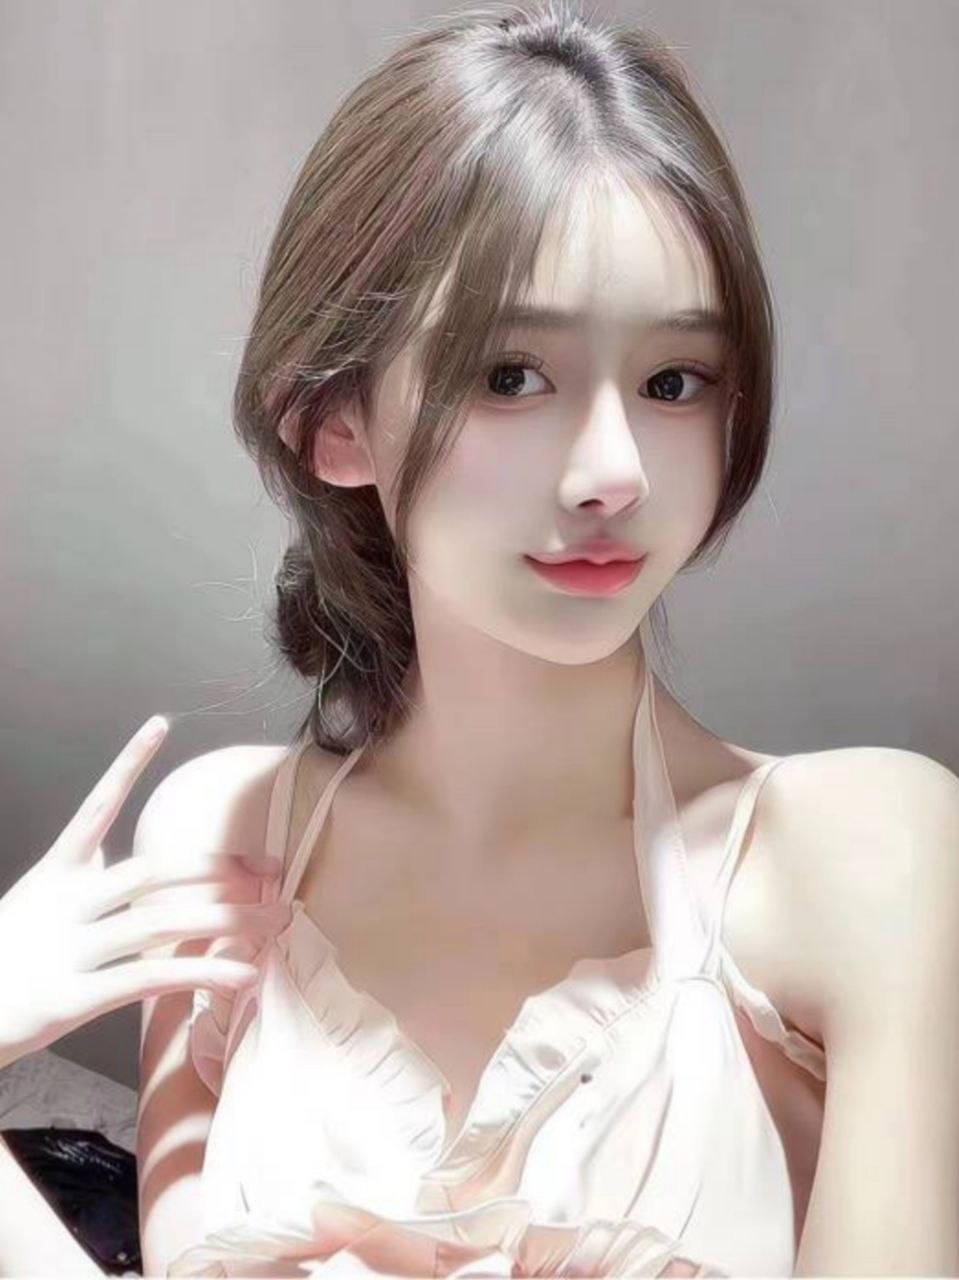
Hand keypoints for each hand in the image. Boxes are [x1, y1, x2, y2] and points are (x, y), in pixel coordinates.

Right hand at [0, 715, 290, 1071]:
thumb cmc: (7, 960)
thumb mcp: (39, 906)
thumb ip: (84, 879)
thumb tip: (123, 856)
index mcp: (54, 875)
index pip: (97, 806)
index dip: (127, 763)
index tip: (158, 724)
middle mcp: (63, 903)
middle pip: (153, 871)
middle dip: (221, 871)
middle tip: (273, 873)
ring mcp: (66, 948)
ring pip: (162, 921)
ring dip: (228, 921)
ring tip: (276, 923)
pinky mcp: (72, 998)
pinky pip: (151, 978)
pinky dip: (203, 974)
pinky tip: (242, 975)